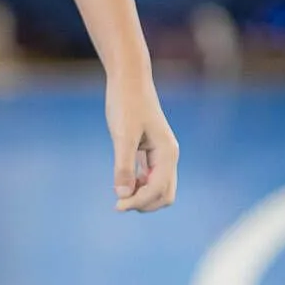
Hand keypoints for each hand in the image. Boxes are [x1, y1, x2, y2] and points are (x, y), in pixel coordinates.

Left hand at [106, 74, 178, 213]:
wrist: (128, 79)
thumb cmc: (126, 103)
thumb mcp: (122, 135)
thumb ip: (123, 165)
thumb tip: (122, 195)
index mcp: (167, 153)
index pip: (158, 189)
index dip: (139, 201)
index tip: (116, 205)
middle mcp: (168, 156)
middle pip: (164, 195)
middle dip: (144, 203)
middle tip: (118, 203)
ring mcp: (160, 154)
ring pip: (158, 187)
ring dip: (141, 196)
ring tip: (118, 192)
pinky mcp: (150, 151)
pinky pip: (149, 177)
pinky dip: (138, 185)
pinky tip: (121, 182)